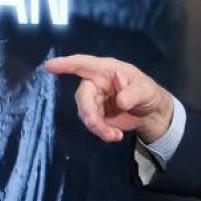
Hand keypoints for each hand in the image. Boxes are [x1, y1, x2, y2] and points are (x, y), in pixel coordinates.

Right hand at [42, 54, 174, 143]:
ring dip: (97, 127)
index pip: (83, 64)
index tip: (48, 66)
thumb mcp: (145, 90)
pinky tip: (116, 136)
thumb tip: (120, 101)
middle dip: (88, 113)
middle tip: (98, 126)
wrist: (151, 113)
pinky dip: (102, 132)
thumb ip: (133, 94)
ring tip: (115, 136)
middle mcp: (96, 83)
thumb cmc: (148, 92)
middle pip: (82, 96)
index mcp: (105, 70)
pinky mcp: (97, 115)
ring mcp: (95, 100)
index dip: (65, 64)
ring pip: (85, 113)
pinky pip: (92, 124)